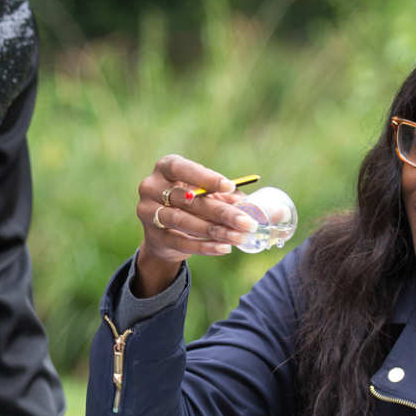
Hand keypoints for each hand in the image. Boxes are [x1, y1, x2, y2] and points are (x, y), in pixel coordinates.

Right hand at [134, 154, 257, 295]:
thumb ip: (231, 196)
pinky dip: (204, 246)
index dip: (205, 178)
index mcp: (166, 167)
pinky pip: (180, 242)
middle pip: (189, 199)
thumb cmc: (192, 203)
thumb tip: (268, 207)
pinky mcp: (152, 236)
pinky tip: (224, 248)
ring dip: (216, 231)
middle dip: (222, 212)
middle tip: (248, 223)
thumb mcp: (208, 194)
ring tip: (240, 237)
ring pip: (184, 221)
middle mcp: (151, 186)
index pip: (183, 168)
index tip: (230, 187)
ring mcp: (147, 212)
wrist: (164, 232)